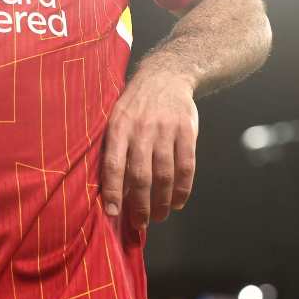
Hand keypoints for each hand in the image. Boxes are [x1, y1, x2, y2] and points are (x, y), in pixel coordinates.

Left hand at [101, 67, 198, 229]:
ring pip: (165, 174)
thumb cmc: (135, 104)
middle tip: (140, 223)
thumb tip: (111, 187)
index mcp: (118, 126)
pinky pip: (186, 166)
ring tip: (159, 216)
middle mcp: (141, 129)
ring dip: (163, 201)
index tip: (112, 213)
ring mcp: (166, 130)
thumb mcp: (116, 117)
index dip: (113, 191)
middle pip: (141, 175)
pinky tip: (179, 202)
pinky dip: (183, 189)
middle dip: (140, 205)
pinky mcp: (186, 131)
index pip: (113, 164)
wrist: (165, 75)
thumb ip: (114, 148)